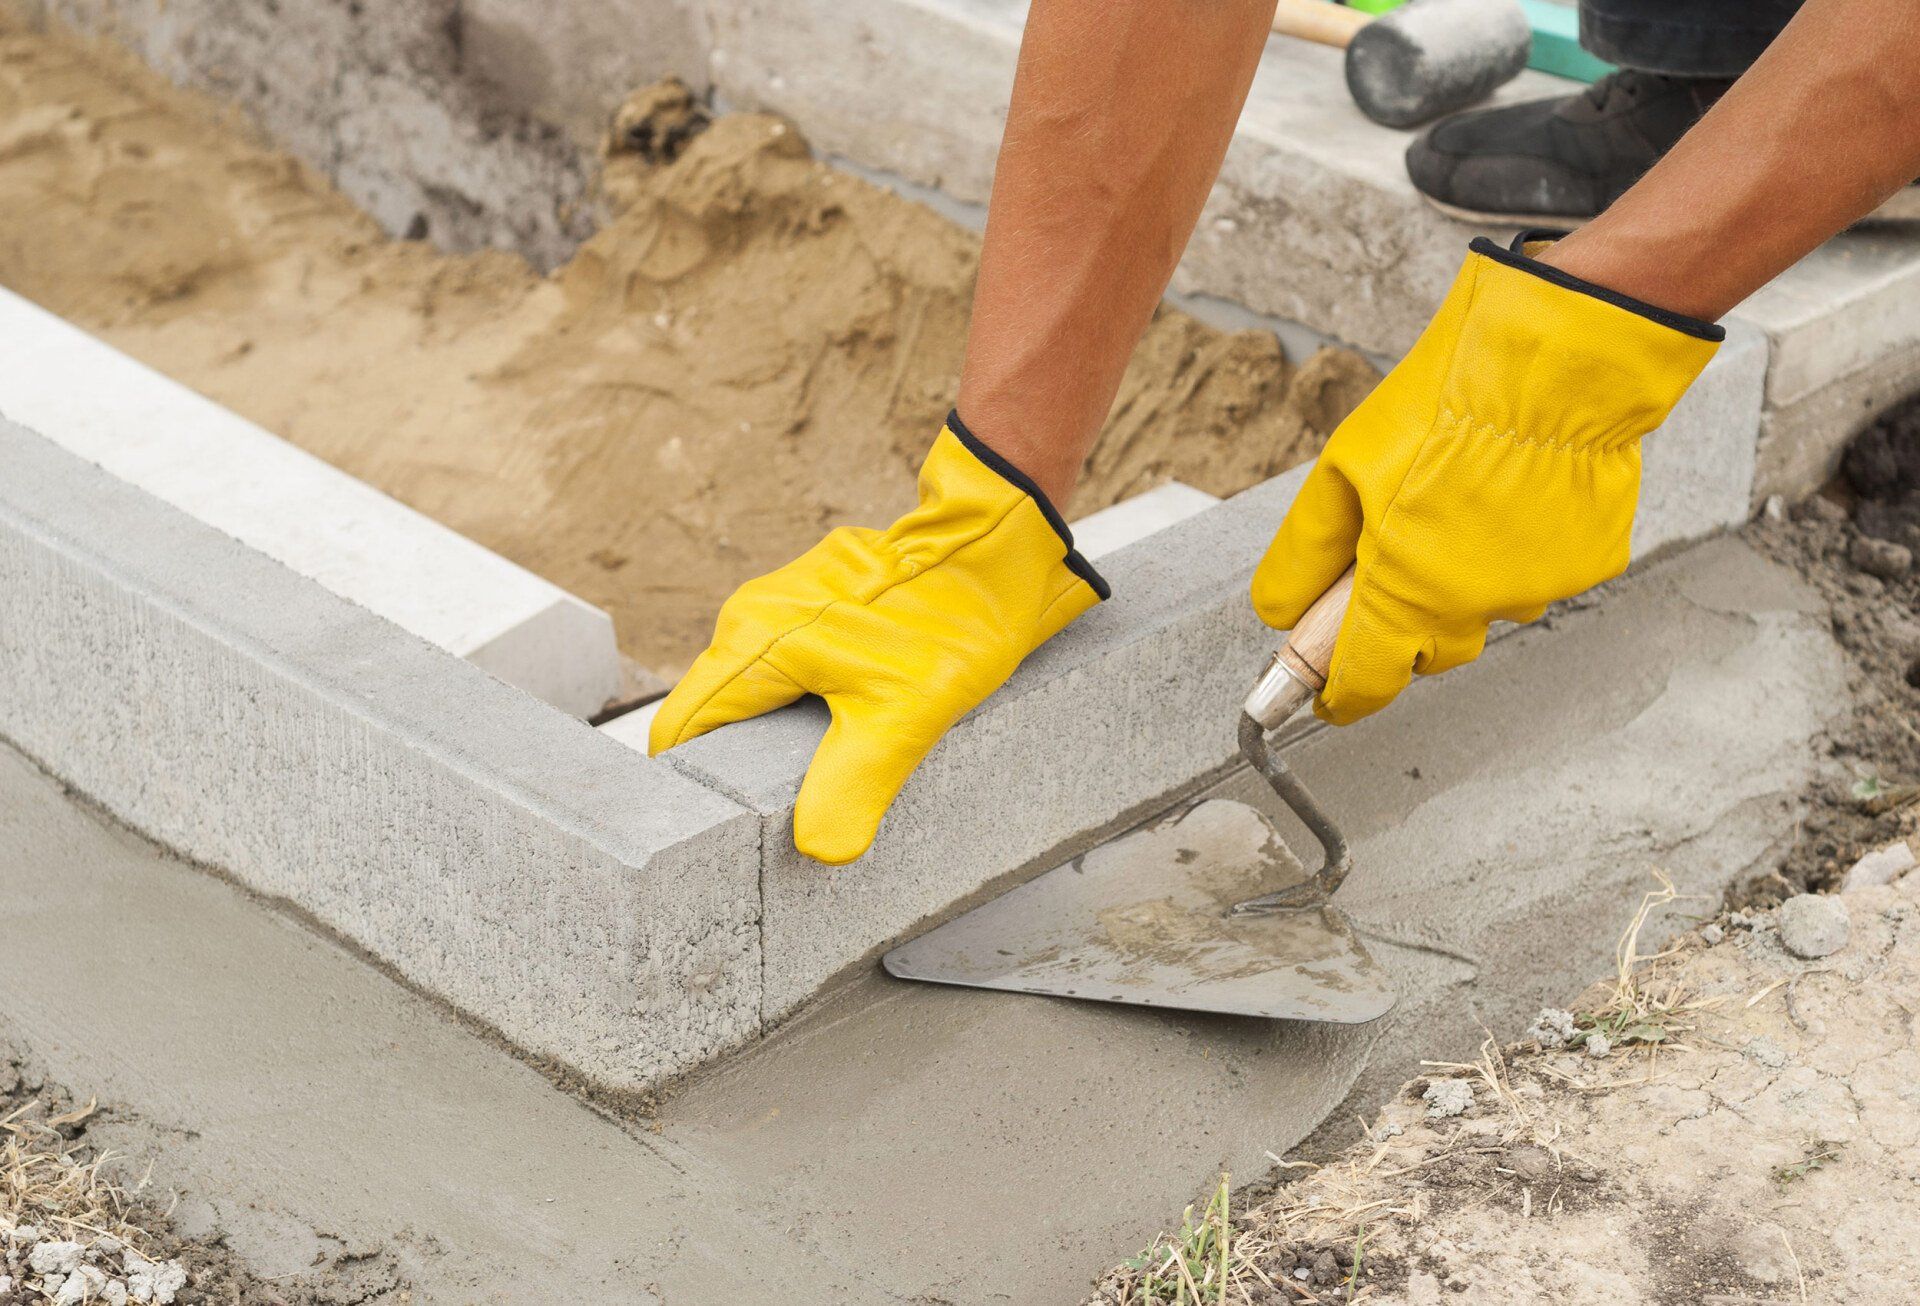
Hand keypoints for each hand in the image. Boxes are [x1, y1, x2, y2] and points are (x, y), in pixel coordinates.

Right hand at [650, 413, 1107, 863]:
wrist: (992, 547)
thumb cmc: (949, 627)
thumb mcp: (901, 721)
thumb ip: (849, 788)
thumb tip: (818, 850)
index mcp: (754, 642)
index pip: (682, 729)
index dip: (694, 782)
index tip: (723, 823)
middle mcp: (752, 614)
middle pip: (718, 709)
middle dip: (744, 758)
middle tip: (791, 801)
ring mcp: (781, 597)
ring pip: (756, 683)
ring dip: (781, 725)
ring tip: (832, 757)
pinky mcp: (813, 594)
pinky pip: (790, 657)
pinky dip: (811, 692)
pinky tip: (856, 710)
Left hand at [1251, 232, 1721, 724]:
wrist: (1554, 357)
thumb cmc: (1444, 404)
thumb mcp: (1340, 472)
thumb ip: (1304, 556)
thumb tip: (1278, 611)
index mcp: (1401, 593)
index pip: (1365, 683)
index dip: (1341, 694)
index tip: (1327, 696)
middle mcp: (1472, 607)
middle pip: (1427, 650)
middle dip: (1401, 624)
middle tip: (1391, 561)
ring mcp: (1537, 590)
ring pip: (1486, 607)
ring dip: (1464, 580)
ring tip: (1458, 503)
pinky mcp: (1589, 564)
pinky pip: (1540, 574)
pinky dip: (1520, 549)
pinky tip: (1512, 494)